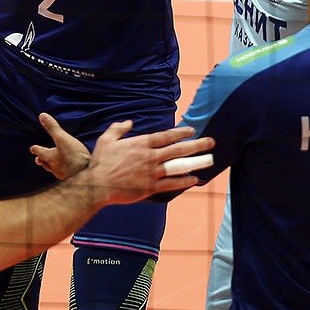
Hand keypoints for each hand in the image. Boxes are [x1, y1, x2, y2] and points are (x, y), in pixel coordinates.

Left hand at [30, 112, 90, 179]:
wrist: (87, 174)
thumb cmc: (74, 157)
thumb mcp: (62, 139)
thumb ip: (53, 128)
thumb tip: (42, 116)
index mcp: (51, 157)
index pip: (40, 151)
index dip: (36, 149)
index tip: (32, 148)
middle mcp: (55, 167)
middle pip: (45, 163)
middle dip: (41, 160)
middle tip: (37, 160)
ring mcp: (63, 174)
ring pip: (53, 170)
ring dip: (50, 167)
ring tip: (50, 166)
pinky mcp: (71, 178)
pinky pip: (63, 174)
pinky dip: (61, 171)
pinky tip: (65, 171)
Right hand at [79, 121, 214, 205]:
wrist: (98, 185)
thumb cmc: (101, 162)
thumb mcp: (107, 139)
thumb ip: (119, 129)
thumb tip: (129, 122)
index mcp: (141, 144)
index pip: (166, 136)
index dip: (180, 132)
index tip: (191, 130)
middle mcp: (150, 157)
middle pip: (178, 149)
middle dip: (197, 144)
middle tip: (211, 142)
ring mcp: (152, 173)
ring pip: (178, 165)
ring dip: (196, 162)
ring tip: (209, 159)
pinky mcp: (150, 187)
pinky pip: (172, 184)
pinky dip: (184, 181)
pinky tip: (194, 179)